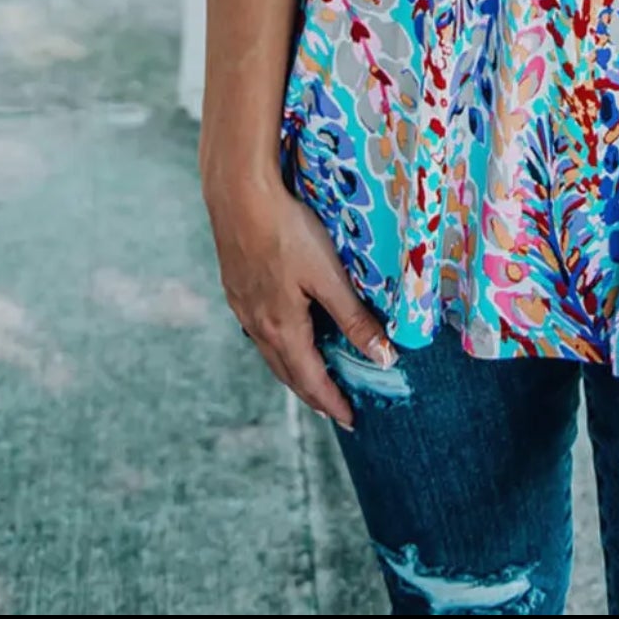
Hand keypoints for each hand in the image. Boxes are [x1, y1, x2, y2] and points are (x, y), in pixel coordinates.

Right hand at [203, 173, 396, 428]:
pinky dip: (278, 347)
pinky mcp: (236, 288)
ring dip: (294, 372)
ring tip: (312, 381)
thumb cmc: (287, 232)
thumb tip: (382, 358)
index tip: (352, 421)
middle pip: (288, 373)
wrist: (238, 197)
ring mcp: (243, 307)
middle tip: (334, 410)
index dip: (333, 402)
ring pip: (272, 353)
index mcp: (282, 328)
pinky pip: (259, 332)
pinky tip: (284, 335)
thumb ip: (354, 318)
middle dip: (313, 395)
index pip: (312, 380)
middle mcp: (258, 326)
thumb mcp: (329, 276)